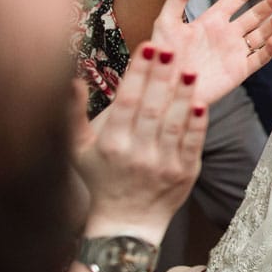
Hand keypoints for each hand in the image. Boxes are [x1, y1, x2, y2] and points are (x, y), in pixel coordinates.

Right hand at [72, 40, 206, 241]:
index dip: (138, 73)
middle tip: (170, 48)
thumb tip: (72, 79)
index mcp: (111, 145)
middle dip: (161, 76)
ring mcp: (163, 164)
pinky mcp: (185, 173)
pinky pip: (193, 143)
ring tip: (189, 70)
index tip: (147, 47)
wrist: (127, 225)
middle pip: (151, 108)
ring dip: (183, 95)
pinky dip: (198, 123)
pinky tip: (200, 103)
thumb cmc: (101, 180)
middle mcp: (137, 154)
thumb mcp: (79, 150)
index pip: (126, 101)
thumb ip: (73, 114)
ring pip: (174, 122)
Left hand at [150, 0, 271, 105]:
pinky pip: (259, 58)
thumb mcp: (166, 22)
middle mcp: (226, 34)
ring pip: (261, 34)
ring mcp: (234, 52)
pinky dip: (269, 49)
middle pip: (255, 15)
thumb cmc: (163, 57)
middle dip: (270, 4)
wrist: (165, 88)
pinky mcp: (239, 71)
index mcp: (211, 20)